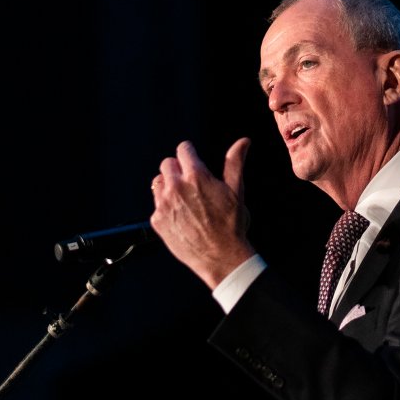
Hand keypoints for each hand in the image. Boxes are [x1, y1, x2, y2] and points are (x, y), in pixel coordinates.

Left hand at [150, 137, 255, 288]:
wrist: (220, 257)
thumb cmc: (231, 224)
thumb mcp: (236, 191)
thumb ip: (235, 162)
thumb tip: (243, 141)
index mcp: (195, 176)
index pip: (183, 149)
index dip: (190, 154)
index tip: (193, 161)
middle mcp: (175, 187)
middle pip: (167, 164)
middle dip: (178, 169)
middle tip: (191, 183)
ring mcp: (163, 205)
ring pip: (158, 183)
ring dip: (168, 186)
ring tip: (185, 200)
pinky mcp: (157, 221)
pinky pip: (156, 205)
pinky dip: (166, 208)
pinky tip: (181, 217)